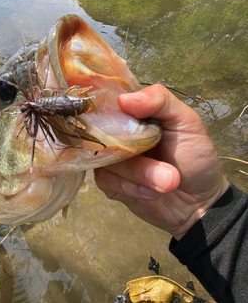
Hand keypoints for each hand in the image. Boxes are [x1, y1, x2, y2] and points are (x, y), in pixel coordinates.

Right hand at [94, 84, 229, 239]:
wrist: (199, 202)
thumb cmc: (195, 157)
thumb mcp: (187, 121)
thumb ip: (160, 101)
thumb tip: (122, 99)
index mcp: (132, 113)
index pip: (108, 101)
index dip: (111, 110)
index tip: (130, 125)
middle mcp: (116, 132)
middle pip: (104, 132)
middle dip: (135, 153)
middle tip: (167, 166)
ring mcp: (110, 157)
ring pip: (106, 158)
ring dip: (140, 174)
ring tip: (167, 182)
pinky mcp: (108, 182)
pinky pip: (106, 179)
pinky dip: (131, 187)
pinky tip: (151, 193)